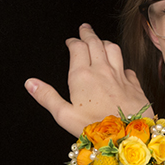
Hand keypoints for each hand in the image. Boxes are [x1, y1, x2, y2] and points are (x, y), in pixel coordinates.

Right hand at [25, 23, 151, 136]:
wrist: (129, 136)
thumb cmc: (95, 128)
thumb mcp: (64, 115)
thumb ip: (47, 97)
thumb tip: (30, 82)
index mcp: (82, 76)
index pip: (77, 48)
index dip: (73, 41)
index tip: (70, 41)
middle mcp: (102, 71)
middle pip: (96, 43)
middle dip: (88, 34)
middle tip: (84, 28)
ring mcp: (120, 76)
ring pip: (114, 49)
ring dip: (105, 42)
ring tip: (100, 40)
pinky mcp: (134, 85)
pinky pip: (128, 67)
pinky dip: (122, 63)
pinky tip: (120, 67)